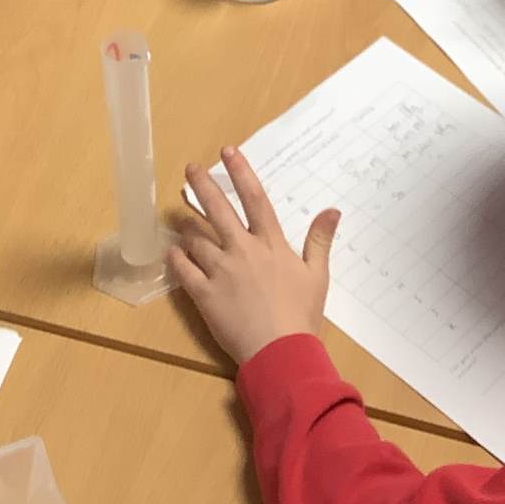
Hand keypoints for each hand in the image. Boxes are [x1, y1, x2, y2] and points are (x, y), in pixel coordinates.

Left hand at [172, 148, 338, 364]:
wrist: (280, 352)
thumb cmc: (301, 314)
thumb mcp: (318, 276)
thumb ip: (319, 240)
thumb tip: (332, 210)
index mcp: (270, 244)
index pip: (254, 198)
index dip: (241, 172)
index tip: (227, 151)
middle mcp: (242, 250)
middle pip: (218, 210)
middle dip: (202, 185)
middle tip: (190, 169)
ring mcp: (220, 271)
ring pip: (196, 238)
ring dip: (187, 226)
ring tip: (181, 219)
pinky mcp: (204, 294)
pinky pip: (183, 270)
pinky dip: (176, 258)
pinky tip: (172, 252)